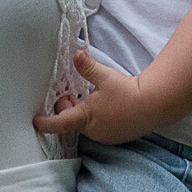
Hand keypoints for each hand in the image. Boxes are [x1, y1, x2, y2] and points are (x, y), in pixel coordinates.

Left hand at [32, 49, 157, 148]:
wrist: (156, 104)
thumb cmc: (128, 92)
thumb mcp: (105, 76)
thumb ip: (87, 67)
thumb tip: (76, 55)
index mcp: (85, 118)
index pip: (58, 124)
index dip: (45, 122)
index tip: (35, 121)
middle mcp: (93, 132)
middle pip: (72, 121)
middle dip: (68, 107)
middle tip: (71, 91)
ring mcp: (105, 136)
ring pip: (86, 124)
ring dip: (83, 111)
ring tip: (91, 96)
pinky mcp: (116, 136)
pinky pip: (99, 127)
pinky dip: (96, 117)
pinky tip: (107, 105)